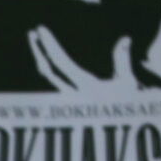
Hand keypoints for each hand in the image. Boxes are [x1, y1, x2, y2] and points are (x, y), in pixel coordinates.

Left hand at [28, 31, 145, 95]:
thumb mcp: (127, 82)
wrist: (121, 130)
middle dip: (38, 51)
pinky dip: (47, 70)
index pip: (61, 63)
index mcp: (85, 86)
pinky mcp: (67, 104)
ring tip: (36, 42)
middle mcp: (72, 94)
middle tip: (33, 33)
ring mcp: (68, 99)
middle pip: (47, 70)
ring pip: (48, 78)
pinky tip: (44, 60)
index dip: (49, 46)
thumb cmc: (127, 106)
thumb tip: (125, 39)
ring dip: (40, 60)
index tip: (41, 30)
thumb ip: (122, 60)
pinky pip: (53, 84)